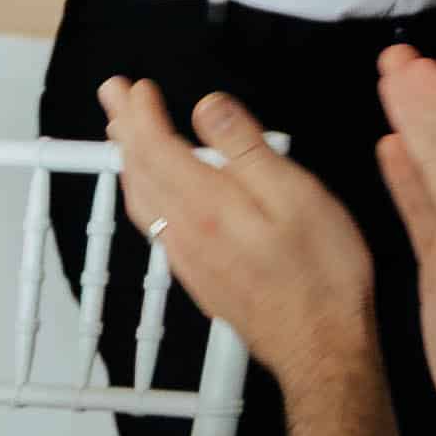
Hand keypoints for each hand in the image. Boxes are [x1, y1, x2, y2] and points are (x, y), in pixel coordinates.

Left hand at [96, 79, 374, 384]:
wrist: (322, 349)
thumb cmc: (322, 275)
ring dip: (128, 161)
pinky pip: (154, 227)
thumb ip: (247, 148)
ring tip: (123, 136)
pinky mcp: (199, 278)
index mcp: (209, 205)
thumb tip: (208, 107)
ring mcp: (190, 259)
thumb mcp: (297, 195)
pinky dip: (142, 195)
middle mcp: (188, 232)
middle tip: (113, 97)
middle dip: (124, 128)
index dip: (142, 113)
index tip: (136, 87)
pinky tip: (153, 195)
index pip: (157, 147)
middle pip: (140, 171)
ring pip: (141, 202)